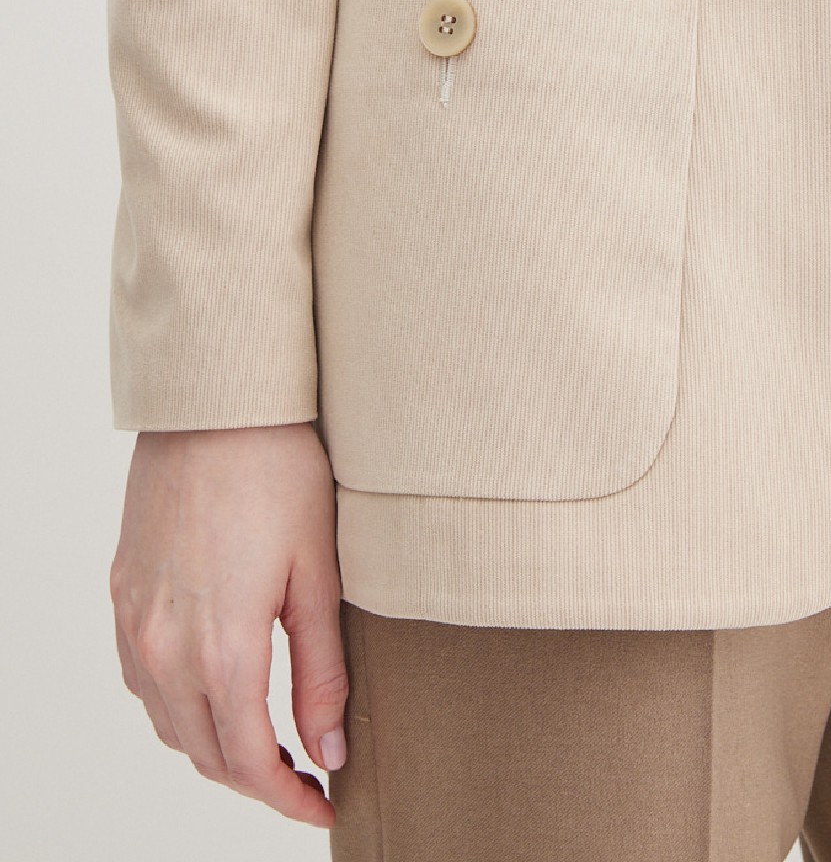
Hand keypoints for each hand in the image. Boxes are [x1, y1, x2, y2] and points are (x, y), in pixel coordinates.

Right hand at [110, 422, 347, 829]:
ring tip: (268, 739)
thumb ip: (321, 671)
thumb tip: (329, 750)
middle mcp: (163, 646)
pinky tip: (216, 690)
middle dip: (256, 778)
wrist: (215, 405)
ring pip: (168, 722)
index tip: (322, 804)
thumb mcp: (319, 574)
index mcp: (220, 647)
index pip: (247, 761)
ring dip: (215, 746)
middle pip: (204, 752)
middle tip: (306, 774)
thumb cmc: (278, 473)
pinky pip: (142, 680)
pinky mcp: (123, 592)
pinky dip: (178, 706)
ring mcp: (135, 620)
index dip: (286, 797)